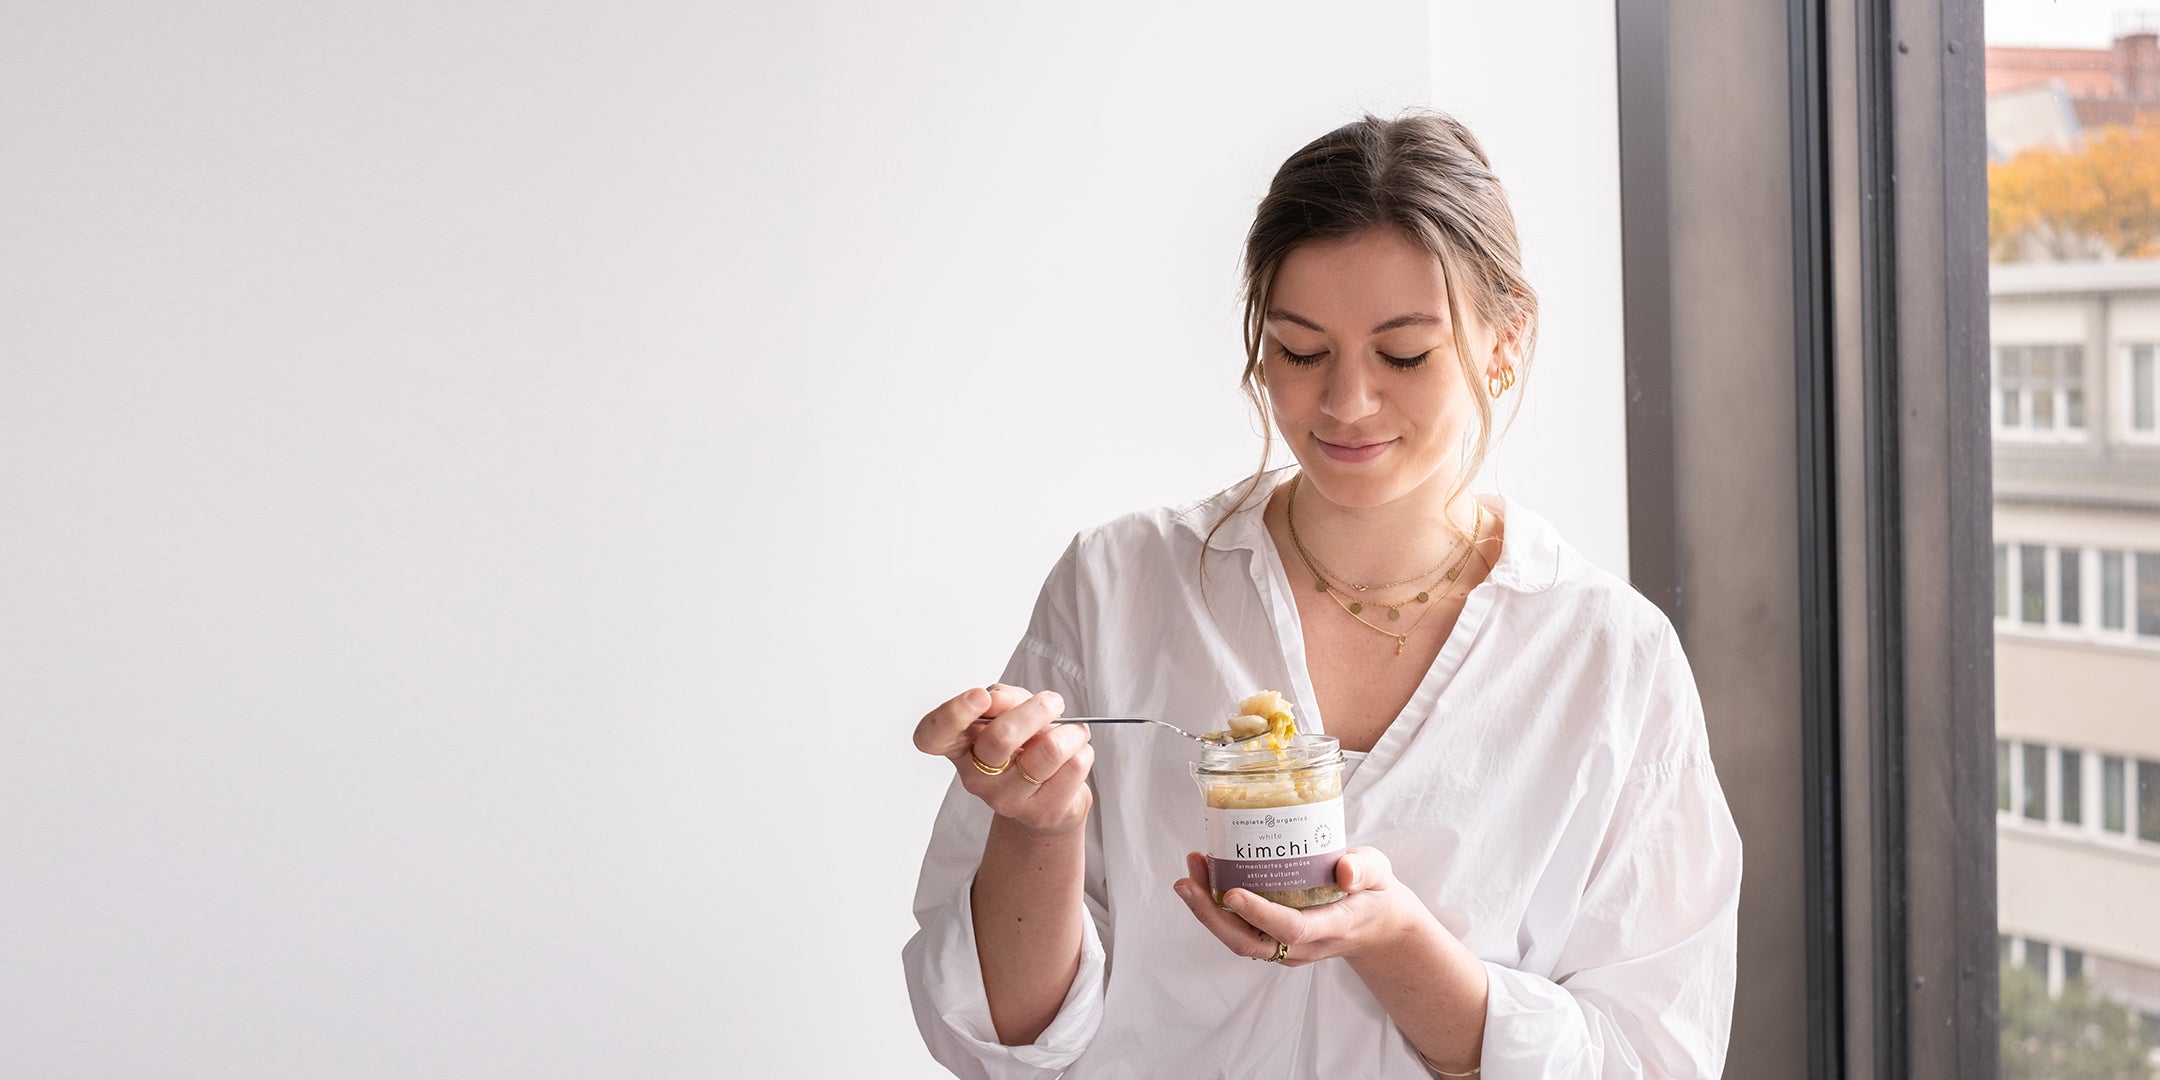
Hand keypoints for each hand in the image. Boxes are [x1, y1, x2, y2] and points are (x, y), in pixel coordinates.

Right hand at [912, 683, 1093, 835]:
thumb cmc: (1025, 745)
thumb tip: (996, 700)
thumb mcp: (1010, 710)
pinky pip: (1074, 767)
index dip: (952, 714)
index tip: (980, 697)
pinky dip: (1082, 750)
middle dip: (1037, 710)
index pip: (933, 736)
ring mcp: (1007, 799)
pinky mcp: (1042, 812)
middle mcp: (976, 777)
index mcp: (960, 746)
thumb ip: (1001, 699)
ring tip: (1073, 731)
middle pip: (1001, 738)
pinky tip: (1075, 754)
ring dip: (1071, 731)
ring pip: (1049, 751)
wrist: (1051, 795)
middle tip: (1053, 702)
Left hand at [1172, 847, 1431, 965]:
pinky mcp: (1274, 943)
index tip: (1232, 892)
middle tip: (1186, 881)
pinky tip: (1204, 879)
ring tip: (1189, 874)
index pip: (1291, 928)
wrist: (1376, 927)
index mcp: (1332, 926)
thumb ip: (1364, 869)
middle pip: (1250, 942)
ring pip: (1239, 941)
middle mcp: (1304, 945)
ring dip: (1207, 911)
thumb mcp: (1379, 873)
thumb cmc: (1373, 894)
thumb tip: (1344, 870)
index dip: (1259, 913)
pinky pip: (1240, 933)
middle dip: (1211, 915)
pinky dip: (1216, 911)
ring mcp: (1287, 949)